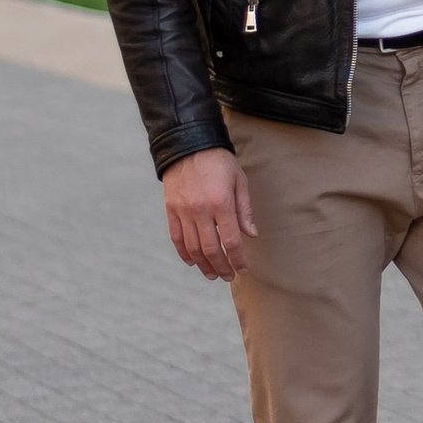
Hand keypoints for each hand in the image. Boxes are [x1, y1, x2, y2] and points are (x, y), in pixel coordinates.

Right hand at [163, 147, 254, 282]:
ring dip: (203, 265)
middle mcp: (200, 210)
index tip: (243, 269)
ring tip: (212, 274)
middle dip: (221, 267)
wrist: (188, 145)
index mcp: (221, 203)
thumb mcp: (239, 181)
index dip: (238, 259)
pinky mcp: (170, 209)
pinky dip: (184, 253)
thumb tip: (251, 235)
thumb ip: (244, 210)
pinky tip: (193, 262)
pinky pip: (176, 238)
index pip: (231, 240)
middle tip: (228, 277)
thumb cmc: (219, 162)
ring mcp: (183, 211)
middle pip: (210, 249)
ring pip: (192, 248)